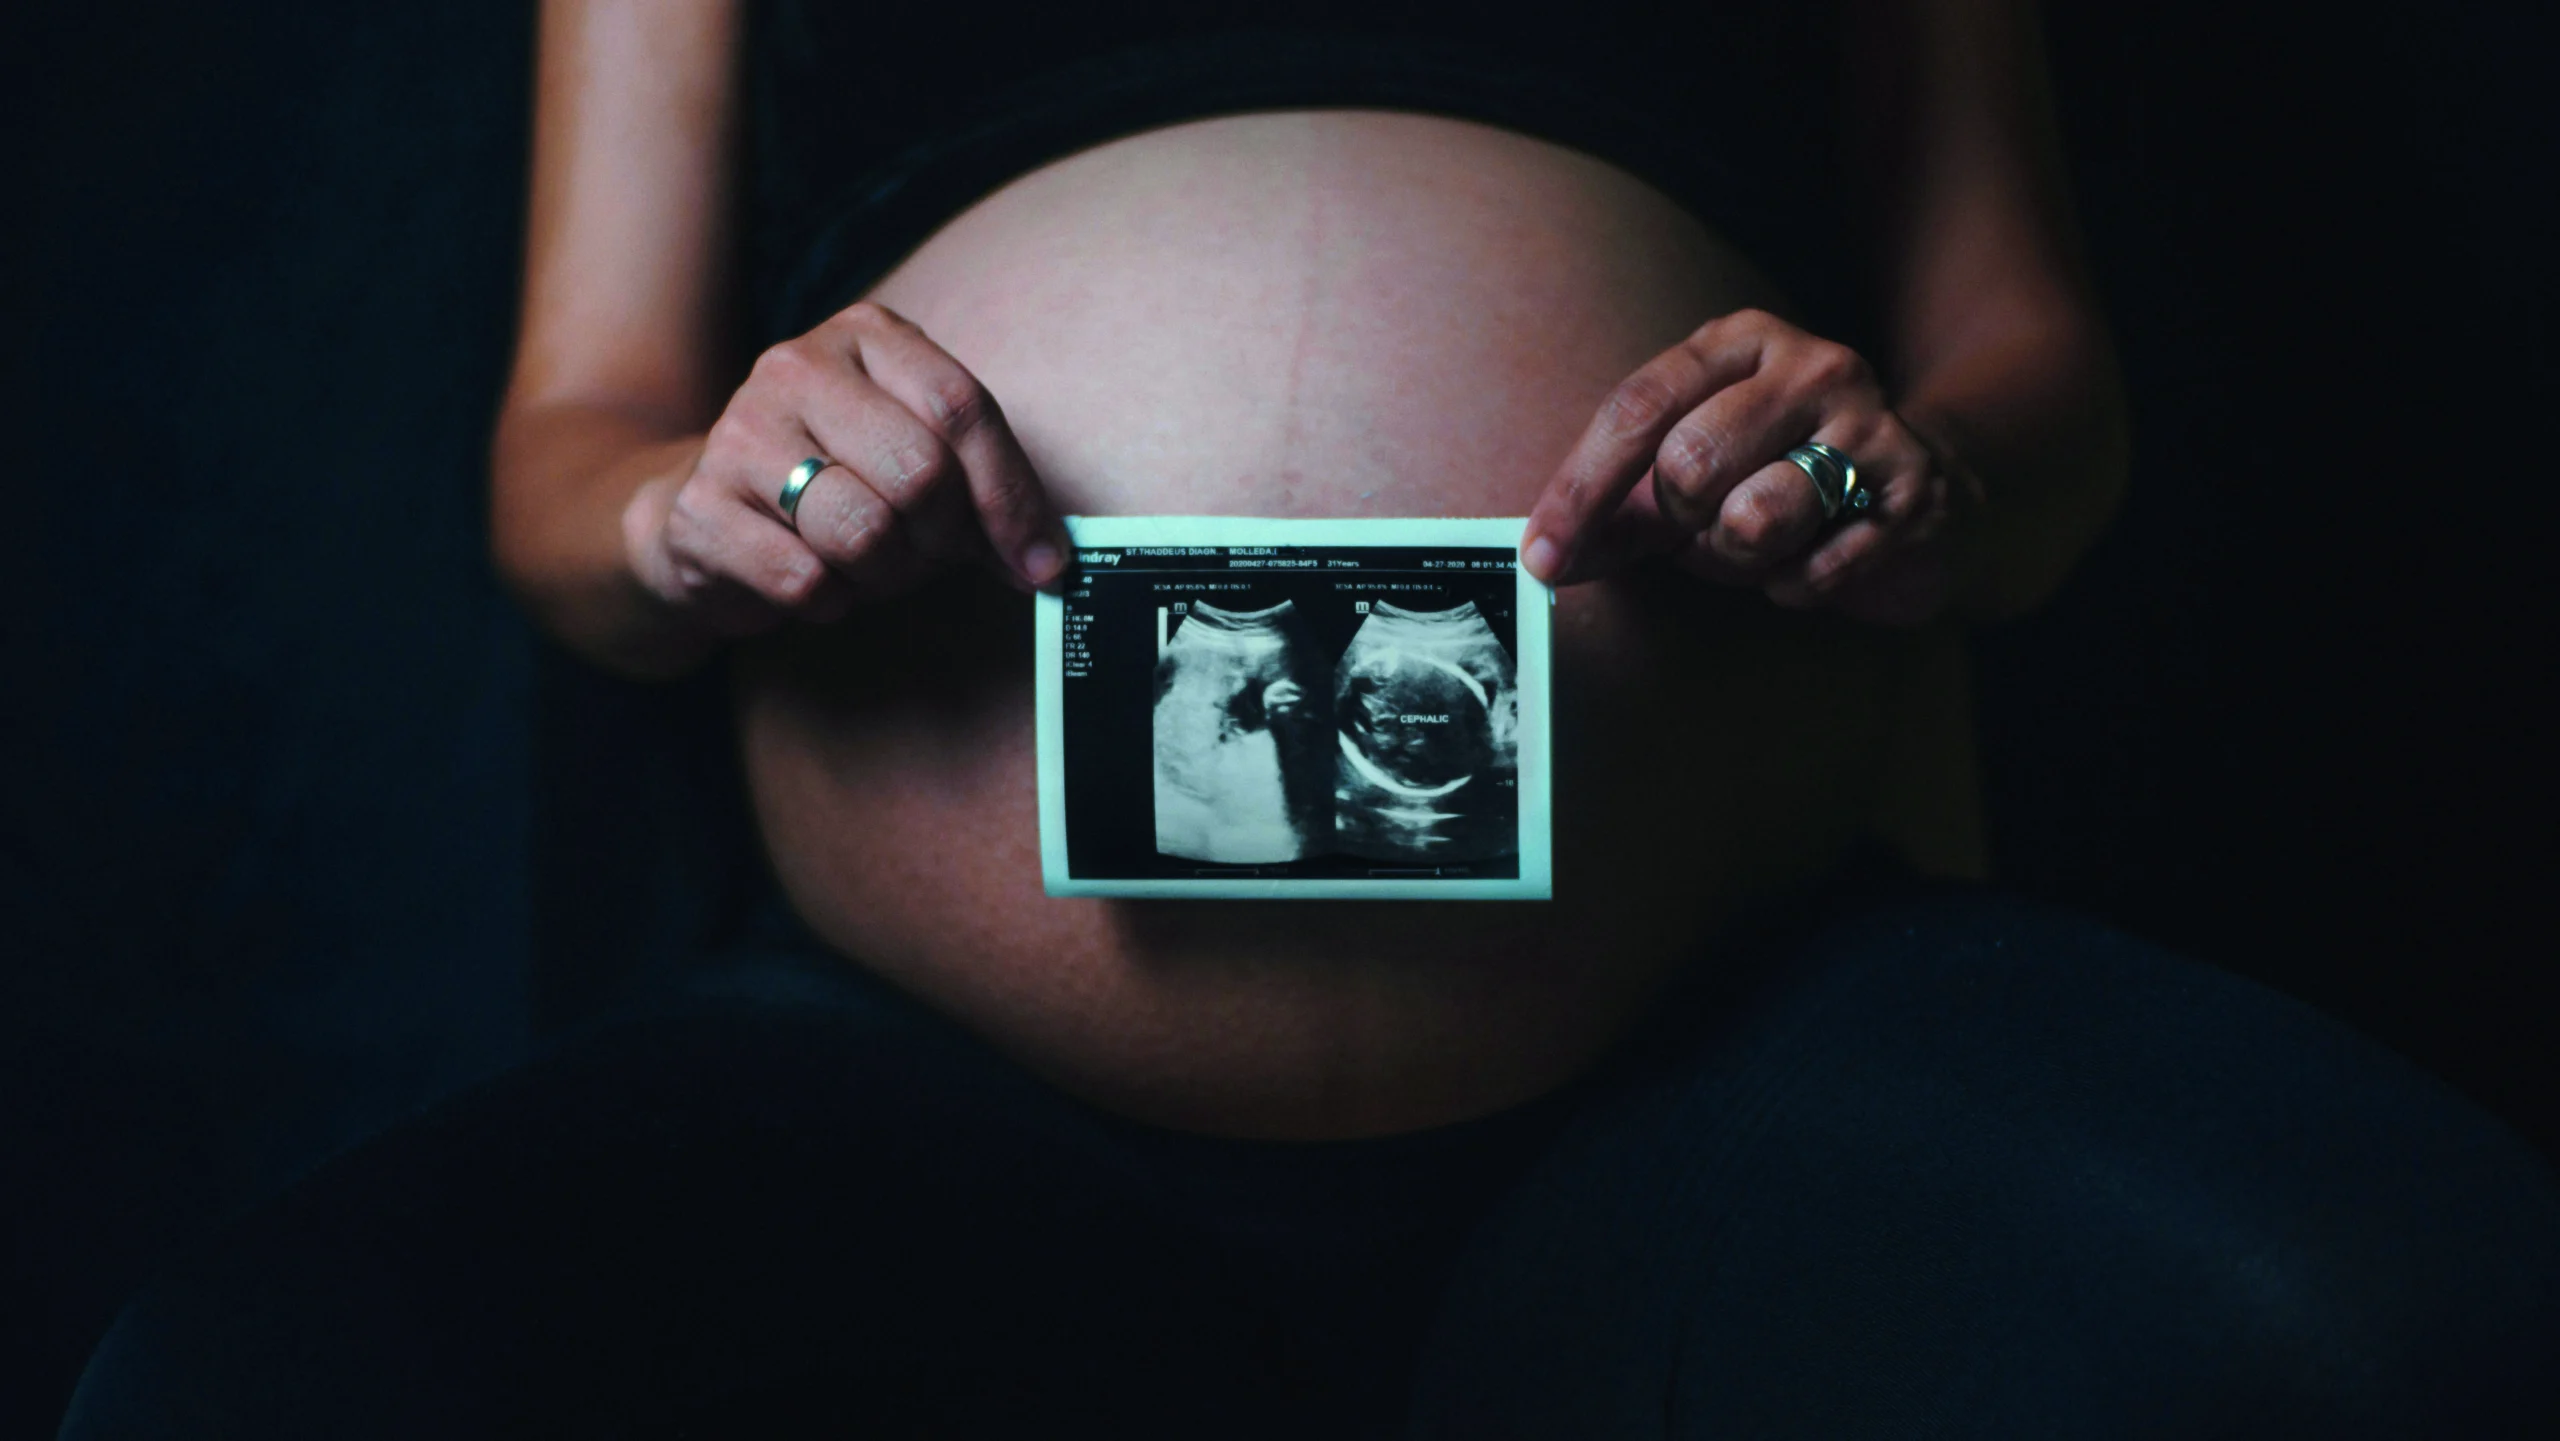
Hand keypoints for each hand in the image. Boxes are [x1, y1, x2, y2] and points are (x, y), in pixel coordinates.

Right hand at [625, 301, 1070, 637]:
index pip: (964, 408)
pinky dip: (830, 601)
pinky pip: (806, 580)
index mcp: (867, 337)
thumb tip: (1047, 558)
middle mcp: (798, 367)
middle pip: (921, 473)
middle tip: (927, 556)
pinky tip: (814, 578)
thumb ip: (982, 488)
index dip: (1012, 498)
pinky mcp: (701, 508)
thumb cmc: (836, 484)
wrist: (703, 512)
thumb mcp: (915, 457)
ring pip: (865, 532)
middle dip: (942, 540)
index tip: (1040, 564)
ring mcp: (740, 432)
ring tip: (866, 565)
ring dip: (885, 575)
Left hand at [1519, 308, 1981, 625]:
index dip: (1582, 490)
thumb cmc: (1783, 475)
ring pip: (1753, 519)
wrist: (1925, 485)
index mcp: (1740, 343)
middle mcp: (1810, 367)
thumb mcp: (1696, 473)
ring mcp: (1869, 425)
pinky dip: (1798, 585)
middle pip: (1689, 465)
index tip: (1543, 555)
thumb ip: (1622, 510)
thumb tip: (1546, 556)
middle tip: (1712, 528)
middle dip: (1683, 525)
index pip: (1638, 408)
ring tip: (1769, 541)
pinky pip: (1813, 571)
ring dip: (1741, 559)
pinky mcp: (1913, 493)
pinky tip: (1822, 556)